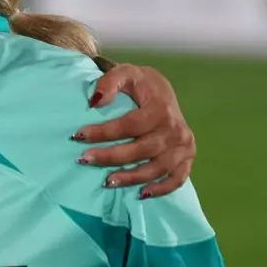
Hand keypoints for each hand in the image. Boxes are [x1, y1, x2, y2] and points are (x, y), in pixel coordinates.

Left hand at [72, 62, 195, 197]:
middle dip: (110, 157)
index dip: (103, 132)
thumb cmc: (141, 86)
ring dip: (131, 178)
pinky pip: (176, 180)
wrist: (164, 94)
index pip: (129, 125)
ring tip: (106, 181)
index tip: (78, 136)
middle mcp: (176, 130)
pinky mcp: (187, 159)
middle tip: (85, 160)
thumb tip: (95, 103)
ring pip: (156, 168)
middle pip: (141, 150)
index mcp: (161, 108)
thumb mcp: (126, 73)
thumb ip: (110, 82)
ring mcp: (183, 147)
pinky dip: (161, 189)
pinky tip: (141, 193)